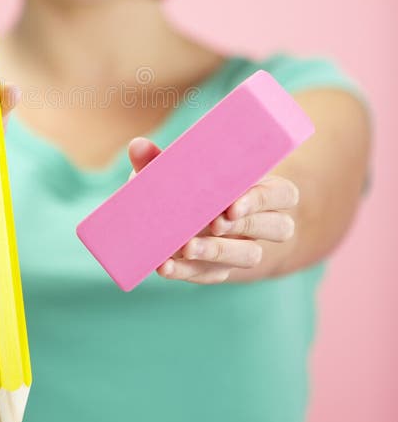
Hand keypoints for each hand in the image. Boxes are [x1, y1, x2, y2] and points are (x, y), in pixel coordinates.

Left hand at [127, 137, 298, 284]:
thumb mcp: (179, 170)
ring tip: (187, 247)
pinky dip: (188, 271)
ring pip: (250, 256)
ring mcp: (244, 248)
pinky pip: (213, 275)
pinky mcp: (221, 270)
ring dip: (217, 252)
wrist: (186, 220)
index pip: (283, 195)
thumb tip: (138, 146)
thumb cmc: (191, 184)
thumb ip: (159, 159)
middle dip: (244, 227)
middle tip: (214, 223)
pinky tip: (165, 265)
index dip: (262, 201)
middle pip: (276, 228)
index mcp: (263, 188)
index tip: (233, 205)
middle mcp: (263, 221)